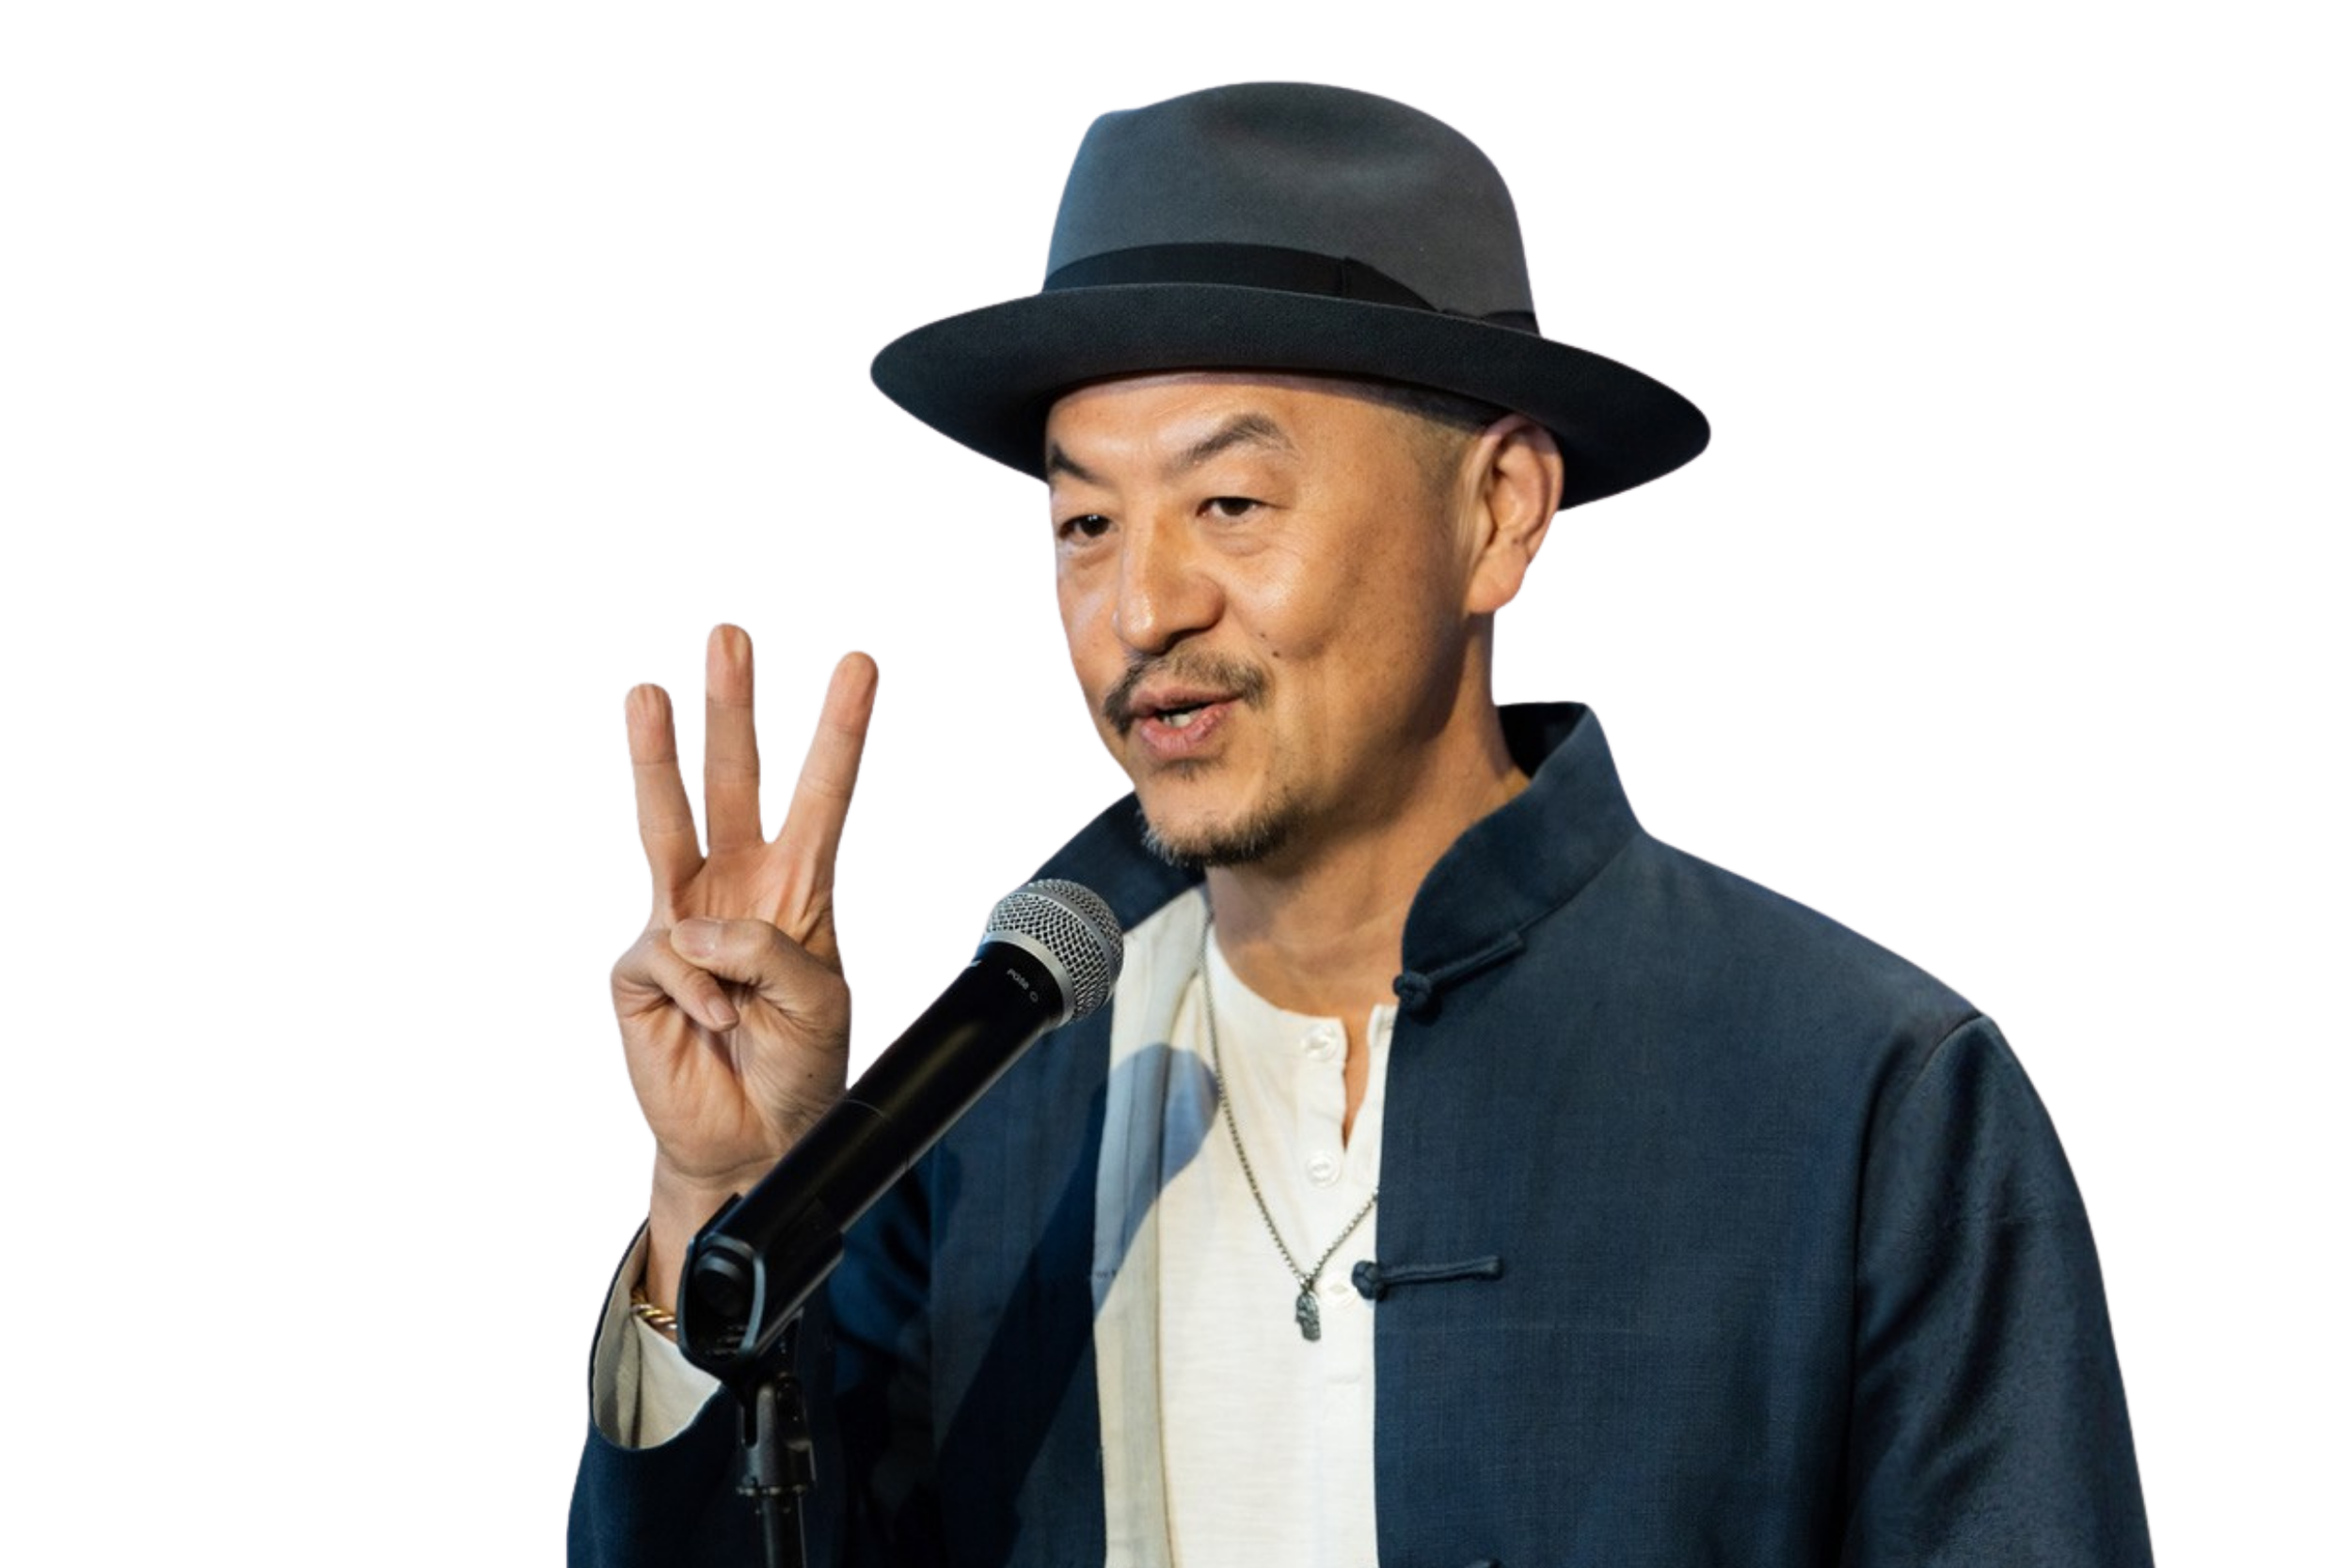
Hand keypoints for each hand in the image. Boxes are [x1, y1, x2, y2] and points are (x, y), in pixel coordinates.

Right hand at [613, 623, 881, 1310]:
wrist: (753, 1140)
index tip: (861, 665)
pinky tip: (715, 1022)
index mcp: (794, 891)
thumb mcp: (818, 1004)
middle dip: (729, 708)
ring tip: (644, 691)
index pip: (820, 795)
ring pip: (664, 825)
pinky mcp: (641, 969)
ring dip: (653, 757)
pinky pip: (668, 955)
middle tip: (728, 633)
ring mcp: (682, 925)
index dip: (839, 732)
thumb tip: (697, 928)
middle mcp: (734, 891)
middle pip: (731, 783)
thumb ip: (770, 951)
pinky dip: (700, 991)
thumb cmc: (796, 1067)